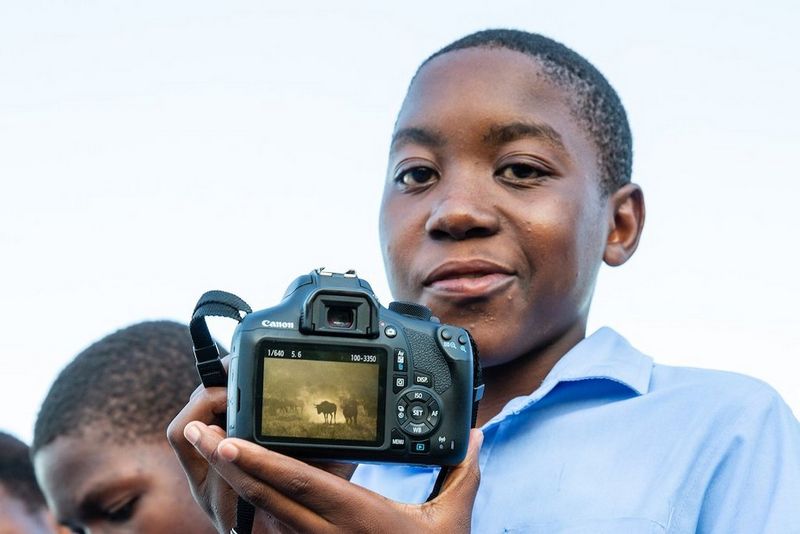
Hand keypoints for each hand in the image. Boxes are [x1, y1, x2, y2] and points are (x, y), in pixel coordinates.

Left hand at [169, 386, 482, 532]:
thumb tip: (473, 436)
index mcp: (356, 517)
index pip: (298, 483)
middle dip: (227, 462)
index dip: (260, 461)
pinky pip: (274, 531)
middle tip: (199, 431)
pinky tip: (235, 486)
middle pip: (265, 495)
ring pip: (262, 513)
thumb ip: (460, 475)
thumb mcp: (450, 521)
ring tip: (207, 447)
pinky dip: (250, 506)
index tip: (229, 439)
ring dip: (232, 480)